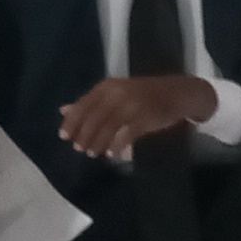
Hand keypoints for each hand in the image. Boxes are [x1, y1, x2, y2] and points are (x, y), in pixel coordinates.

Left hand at [58, 73, 215, 159]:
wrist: (176, 93)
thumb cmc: (141, 94)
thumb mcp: (114, 94)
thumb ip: (90, 103)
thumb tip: (64, 110)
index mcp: (106, 87)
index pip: (82, 105)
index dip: (72, 122)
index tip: (63, 136)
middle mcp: (116, 94)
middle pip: (93, 118)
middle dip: (84, 135)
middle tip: (79, 148)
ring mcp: (131, 105)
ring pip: (107, 127)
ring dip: (98, 142)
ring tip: (92, 153)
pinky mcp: (144, 117)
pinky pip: (126, 134)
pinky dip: (117, 145)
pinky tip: (113, 153)